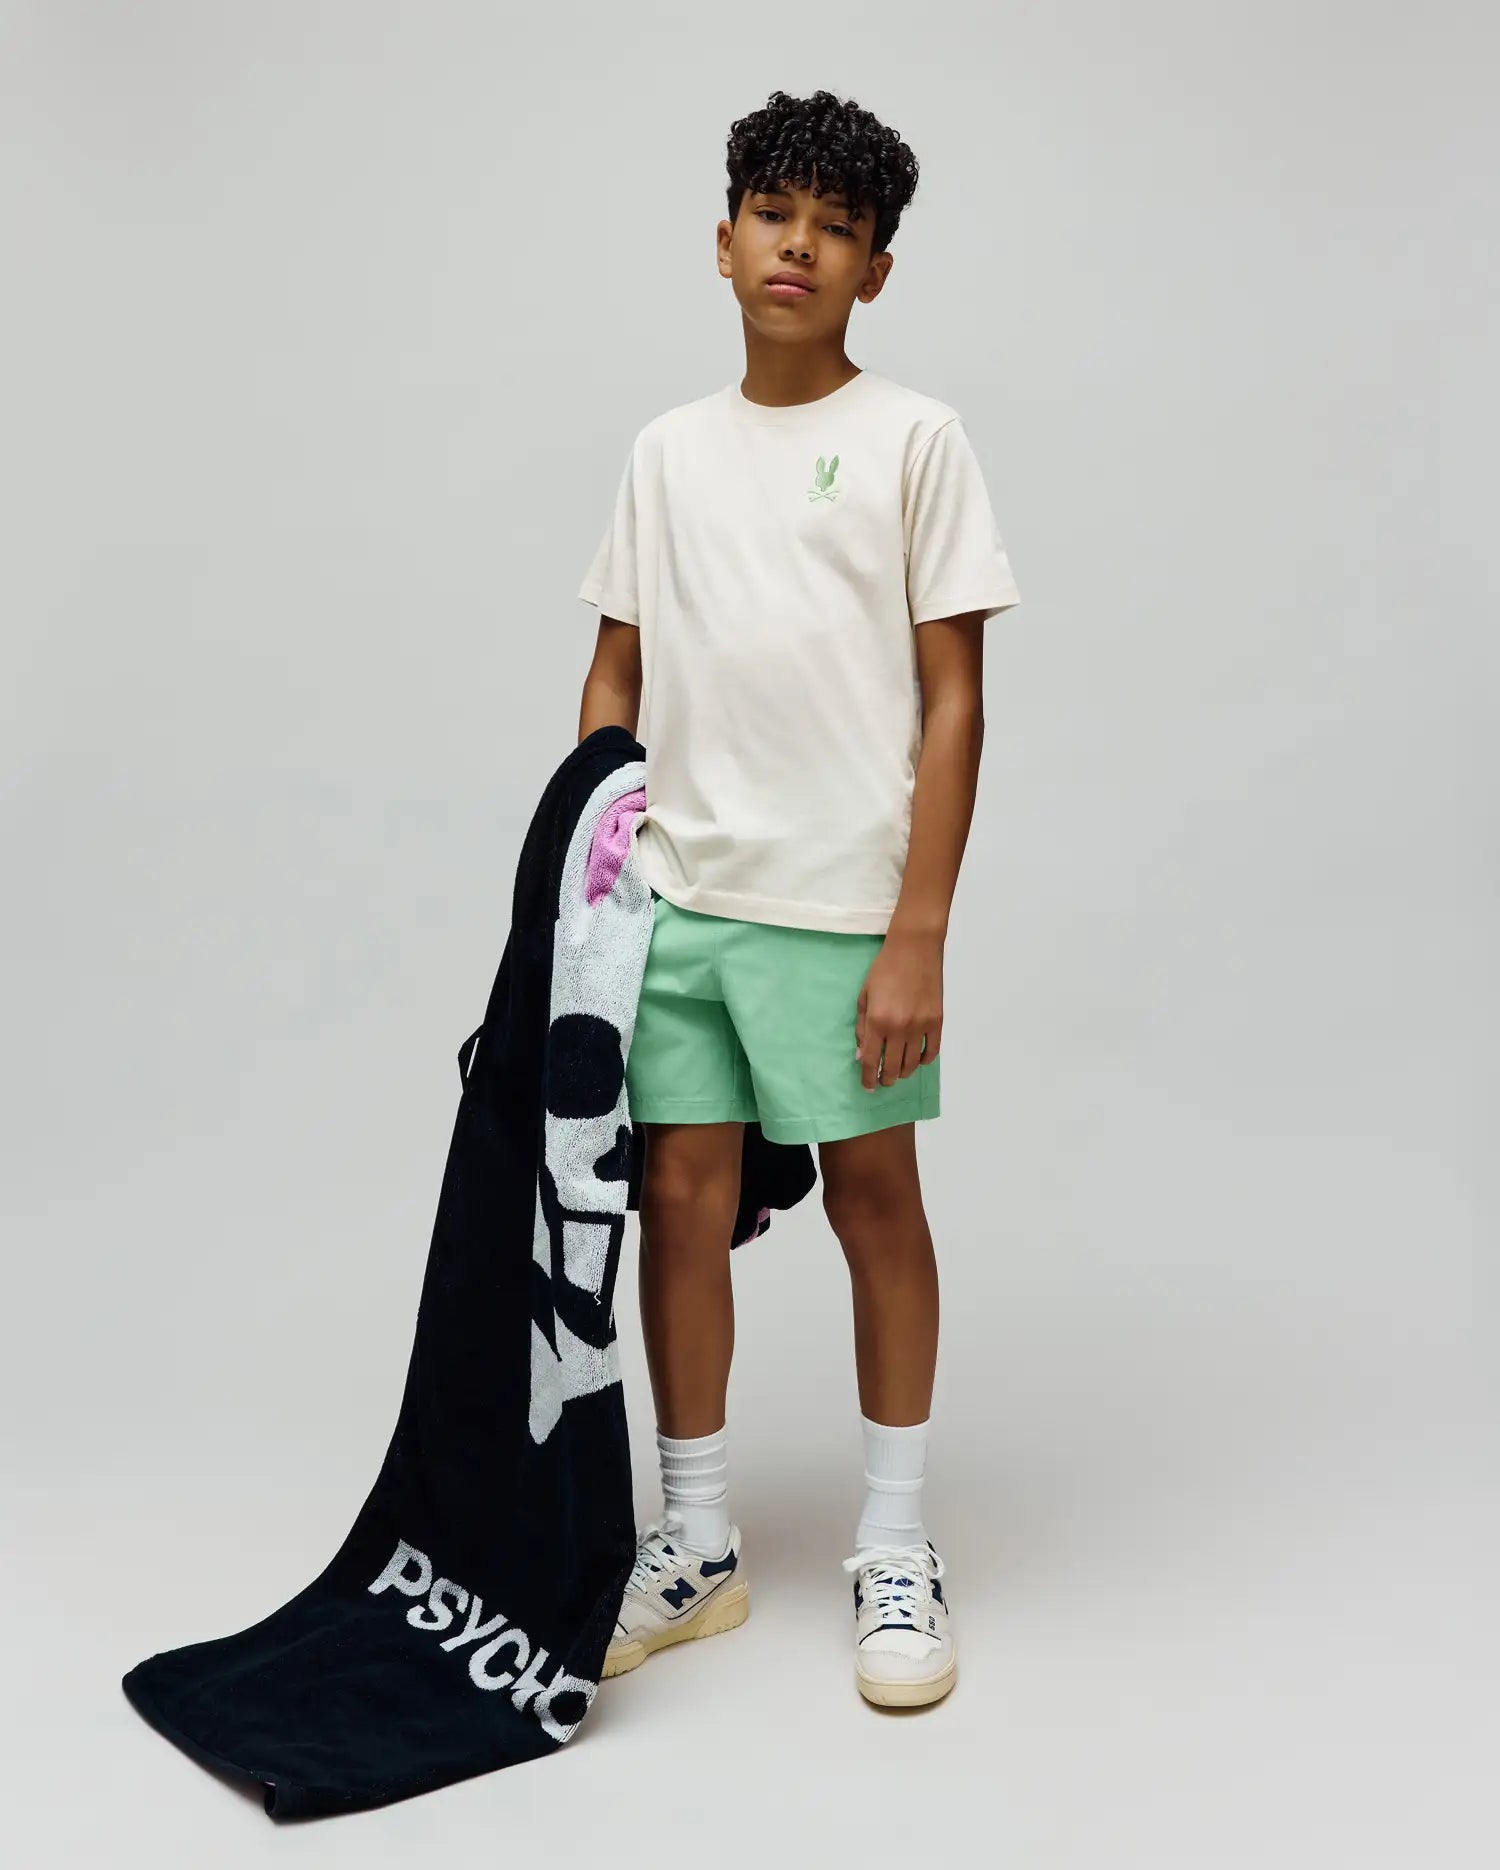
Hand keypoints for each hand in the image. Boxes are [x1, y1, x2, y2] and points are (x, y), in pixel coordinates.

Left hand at [854, 928, 943, 1090]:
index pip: (871, 1061)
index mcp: (878, 1021)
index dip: (868, 1078)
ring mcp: (921, 1026)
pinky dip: (923, 1060)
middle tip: (882, 1081)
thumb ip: (863, 1028)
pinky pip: (932, 1051)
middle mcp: (900, 1028)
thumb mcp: (864, 996)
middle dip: (885, 1079)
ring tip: (898, 1072)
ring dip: (903, 1072)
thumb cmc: (884, 969)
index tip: (868, 1087)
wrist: (914, 949)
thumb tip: (862, 1056)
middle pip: (892, 1067)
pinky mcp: (937, 1021)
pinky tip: (917, 1059)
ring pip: (912, 1064)